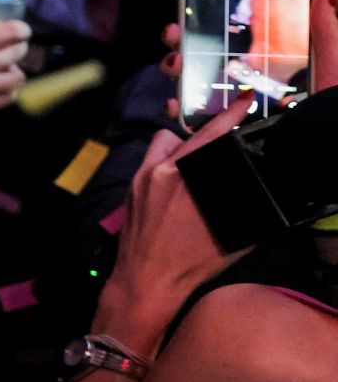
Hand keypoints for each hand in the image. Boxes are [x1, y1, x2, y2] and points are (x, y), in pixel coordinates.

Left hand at [92, 91, 254, 358]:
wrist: (145, 281)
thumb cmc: (188, 265)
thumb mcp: (228, 235)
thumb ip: (239, 204)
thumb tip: (249, 190)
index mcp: (185, 181)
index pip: (210, 138)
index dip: (229, 116)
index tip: (242, 100)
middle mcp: (160, 172)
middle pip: (186, 137)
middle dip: (207, 137)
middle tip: (223, 141)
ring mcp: (141, 178)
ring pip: (164, 144)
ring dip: (181, 148)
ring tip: (196, 168)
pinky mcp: (131, 186)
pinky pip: (151, 160)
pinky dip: (167, 163)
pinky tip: (178, 184)